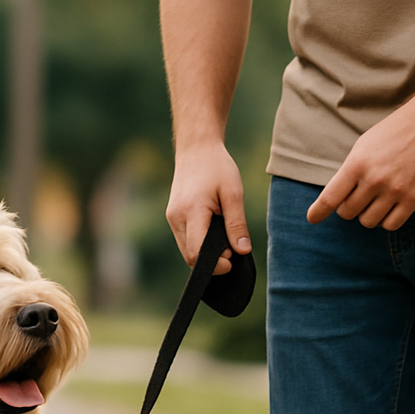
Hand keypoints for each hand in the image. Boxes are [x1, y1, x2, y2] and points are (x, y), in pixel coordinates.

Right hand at [166, 141, 252, 274]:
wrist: (196, 148)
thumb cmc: (217, 167)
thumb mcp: (234, 193)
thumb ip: (237, 224)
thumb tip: (242, 251)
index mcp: (191, 212)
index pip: (196, 252)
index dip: (214, 264)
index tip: (231, 261)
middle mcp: (176, 218)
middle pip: (189, 256)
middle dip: (210, 261)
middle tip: (231, 250)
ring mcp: (172, 219)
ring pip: (186, 250)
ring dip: (204, 253)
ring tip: (223, 238)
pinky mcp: (172, 217)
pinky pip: (184, 240)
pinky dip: (198, 244)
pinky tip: (212, 233)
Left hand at [306, 95, 414, 228]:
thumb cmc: (393, 133)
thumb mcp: (362, 147)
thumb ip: (348, 173)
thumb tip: (333, 200)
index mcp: (357, 165)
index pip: (330, 198)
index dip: (318, 212)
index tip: (313, 218)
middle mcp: (374, 180)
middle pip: (347, 213)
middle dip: (350, 207)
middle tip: (360, 195)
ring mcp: (395, 190)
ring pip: (367, 221)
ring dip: (368, 214)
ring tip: (377, 199)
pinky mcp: (414, 198)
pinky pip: (391, 225)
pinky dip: (387, 220)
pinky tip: (390, 207)